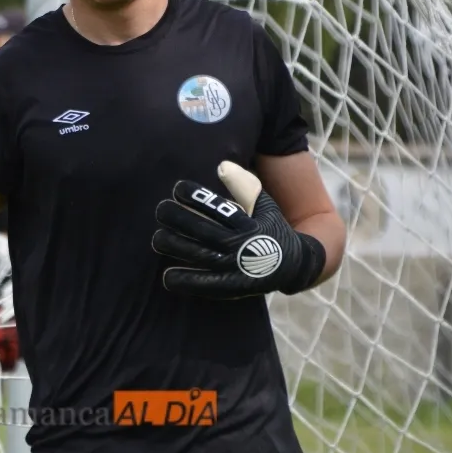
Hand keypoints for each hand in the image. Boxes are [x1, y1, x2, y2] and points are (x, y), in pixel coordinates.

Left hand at [152, 161, 325, 298]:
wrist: (295, 267)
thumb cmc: (271, 229)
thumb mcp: (264, 205)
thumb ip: (244, 185)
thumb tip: (221, 165)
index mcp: (248, 224)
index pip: (217, 207)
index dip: (195, 196)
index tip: (177, 188)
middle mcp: (241, 245)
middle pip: (203, 230)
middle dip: (178, 219)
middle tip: (160, 210)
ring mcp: (236, 268)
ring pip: (200, 256)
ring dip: (176, 247)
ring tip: (157, 239)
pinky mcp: (232, 287)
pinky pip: (205, 284)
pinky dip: (186, 280)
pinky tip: (167, 276)